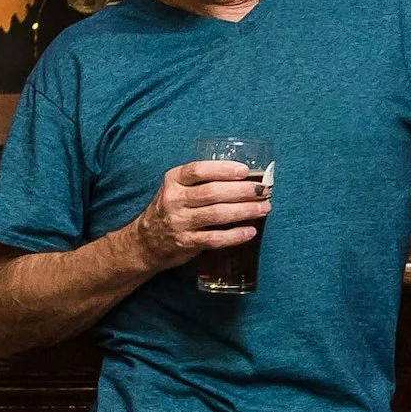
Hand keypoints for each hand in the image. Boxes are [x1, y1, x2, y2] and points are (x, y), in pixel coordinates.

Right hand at [134, 160, 270, 273]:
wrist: (146, 241)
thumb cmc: (170, 209)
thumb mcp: (176, 188)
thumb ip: (201, 182)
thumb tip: (244, 178)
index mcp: (173, 180)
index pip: (198, 170)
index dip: (223, 169)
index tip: (245, 171)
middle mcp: (174, 199)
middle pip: (213, 192)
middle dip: (243, 191)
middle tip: (263, 191)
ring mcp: (179, 222)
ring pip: (217, 214)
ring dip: (245, 211)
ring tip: (264, 208)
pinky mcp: (186, 243)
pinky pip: (214, 238)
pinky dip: (235, 235)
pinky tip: (250, 231)